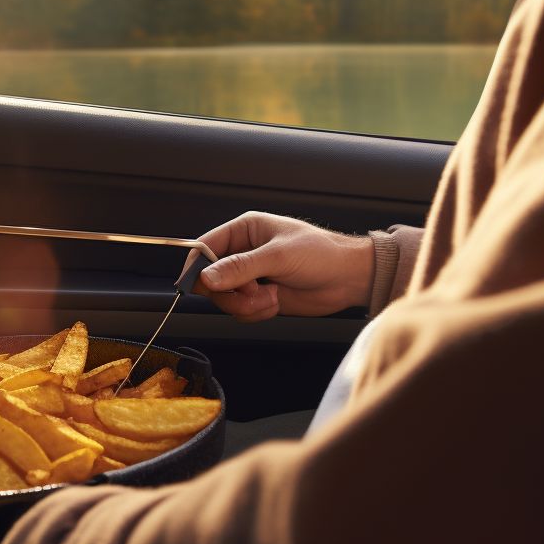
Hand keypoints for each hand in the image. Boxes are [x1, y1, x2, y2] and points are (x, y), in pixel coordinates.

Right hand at [192, 212, 373, 321]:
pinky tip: (275, 303)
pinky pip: (241, 312)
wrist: (348, 279)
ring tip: (269, 297)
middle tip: (250, 293)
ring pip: (224, 299)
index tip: (195, 285)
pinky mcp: (259, 297)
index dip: (197, 267)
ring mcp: (251, 277)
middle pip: (210, 279)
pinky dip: (255, 313)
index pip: (205, 247)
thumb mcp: (279, 256)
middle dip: (229, 292)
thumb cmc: (321, 254)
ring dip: (245, 305)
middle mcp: (243, 253)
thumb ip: (241, 267)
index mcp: (244, 231)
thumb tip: (208, 277)